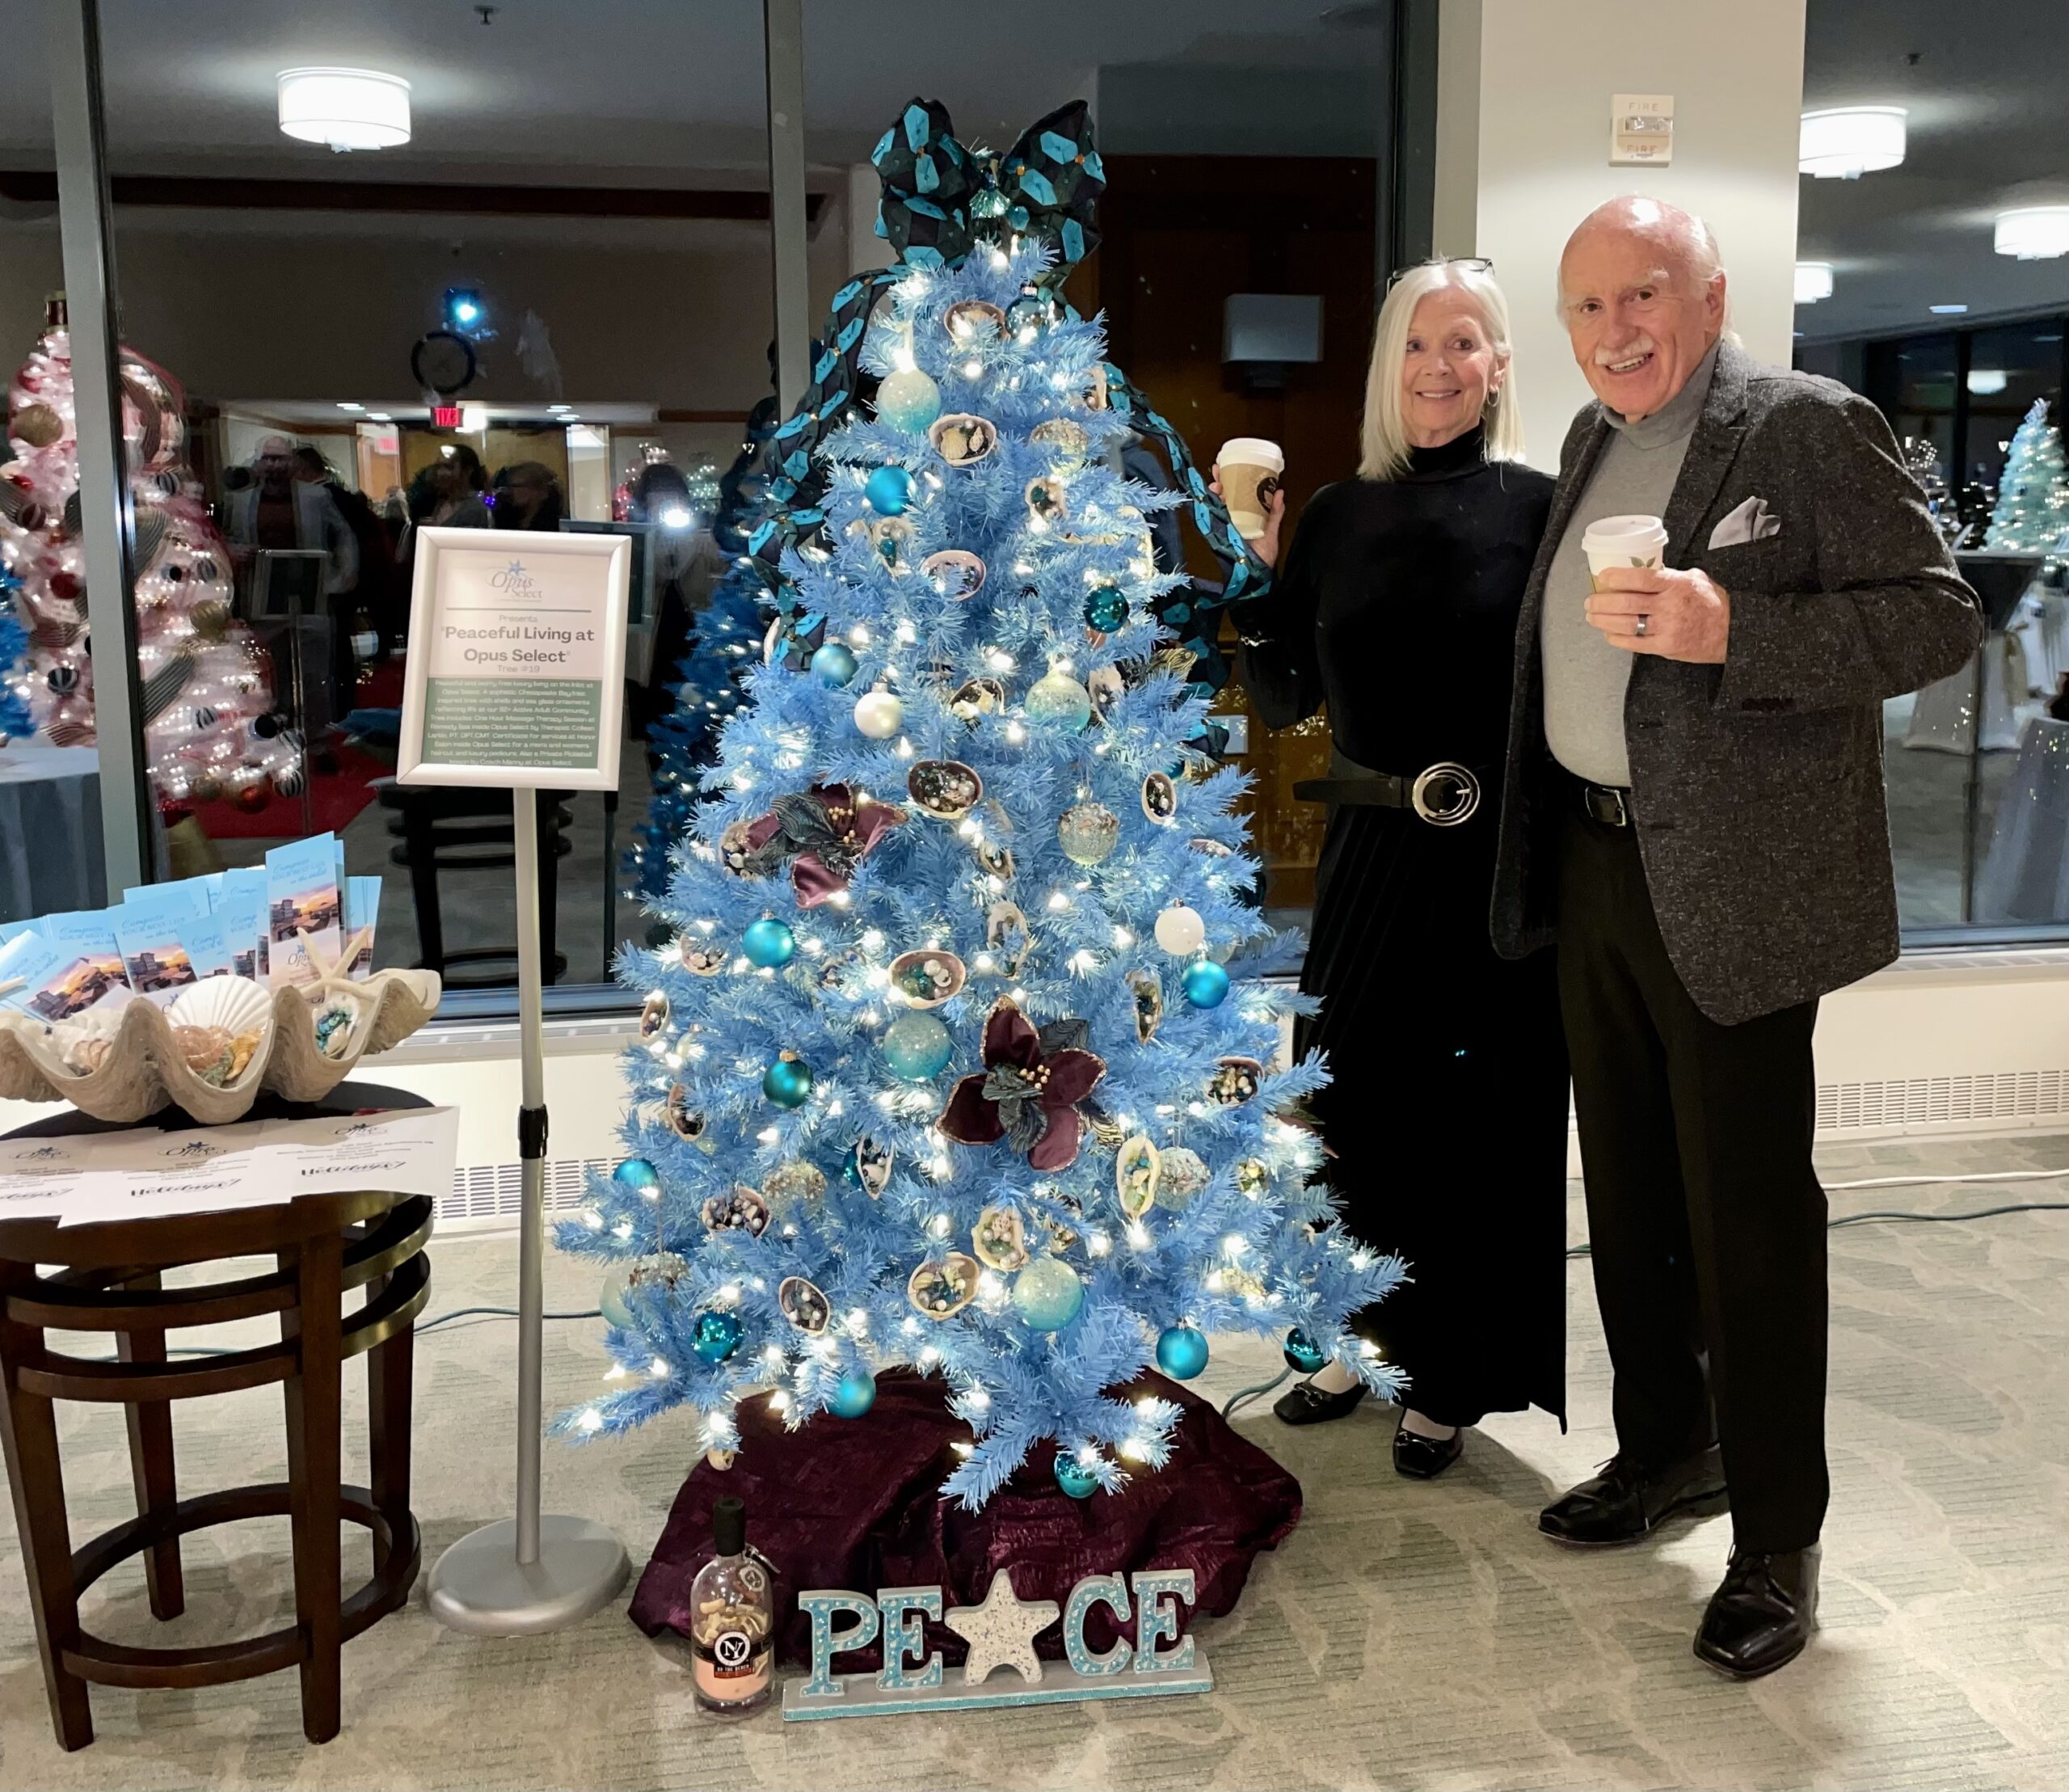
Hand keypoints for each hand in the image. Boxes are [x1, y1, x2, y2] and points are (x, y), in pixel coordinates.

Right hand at [1211, 465, 1285, 566]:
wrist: (1256, 574)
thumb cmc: (1264, 558)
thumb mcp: (1271, 530)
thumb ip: (1275, 513)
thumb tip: (1279, 492)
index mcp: (1246, 515)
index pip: (1238, 494)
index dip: (1234, 480)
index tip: (1232, 468)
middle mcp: (1234, 519)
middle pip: (1225, 496)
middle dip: (1220, 481)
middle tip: (1218, 470)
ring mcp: (1225, 525)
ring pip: (1216, 504)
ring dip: (1215, 492)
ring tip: (1215, 484)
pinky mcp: (1220, 533)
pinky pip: (1212, 518)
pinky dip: (1208, 507)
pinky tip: (1210, 498)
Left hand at [1585, 565, 1730, 662]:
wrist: (1732, 631)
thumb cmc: (1712, 603)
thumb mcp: (1695, 579)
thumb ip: (1669, 575)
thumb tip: (1644, 570)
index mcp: (1676, 584)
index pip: (1641, 578)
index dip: (1617, 577)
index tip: (1603, 577)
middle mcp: (1670, 606)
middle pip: (1627, 602)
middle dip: (1602, 602)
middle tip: (1590, 601)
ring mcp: (1667, 628)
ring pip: (1626, 624)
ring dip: (1603, 621)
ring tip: (1593, 616)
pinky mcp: (1665, 646)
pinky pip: (1634, 644)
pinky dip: (1617, 638)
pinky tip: (1608, 634)